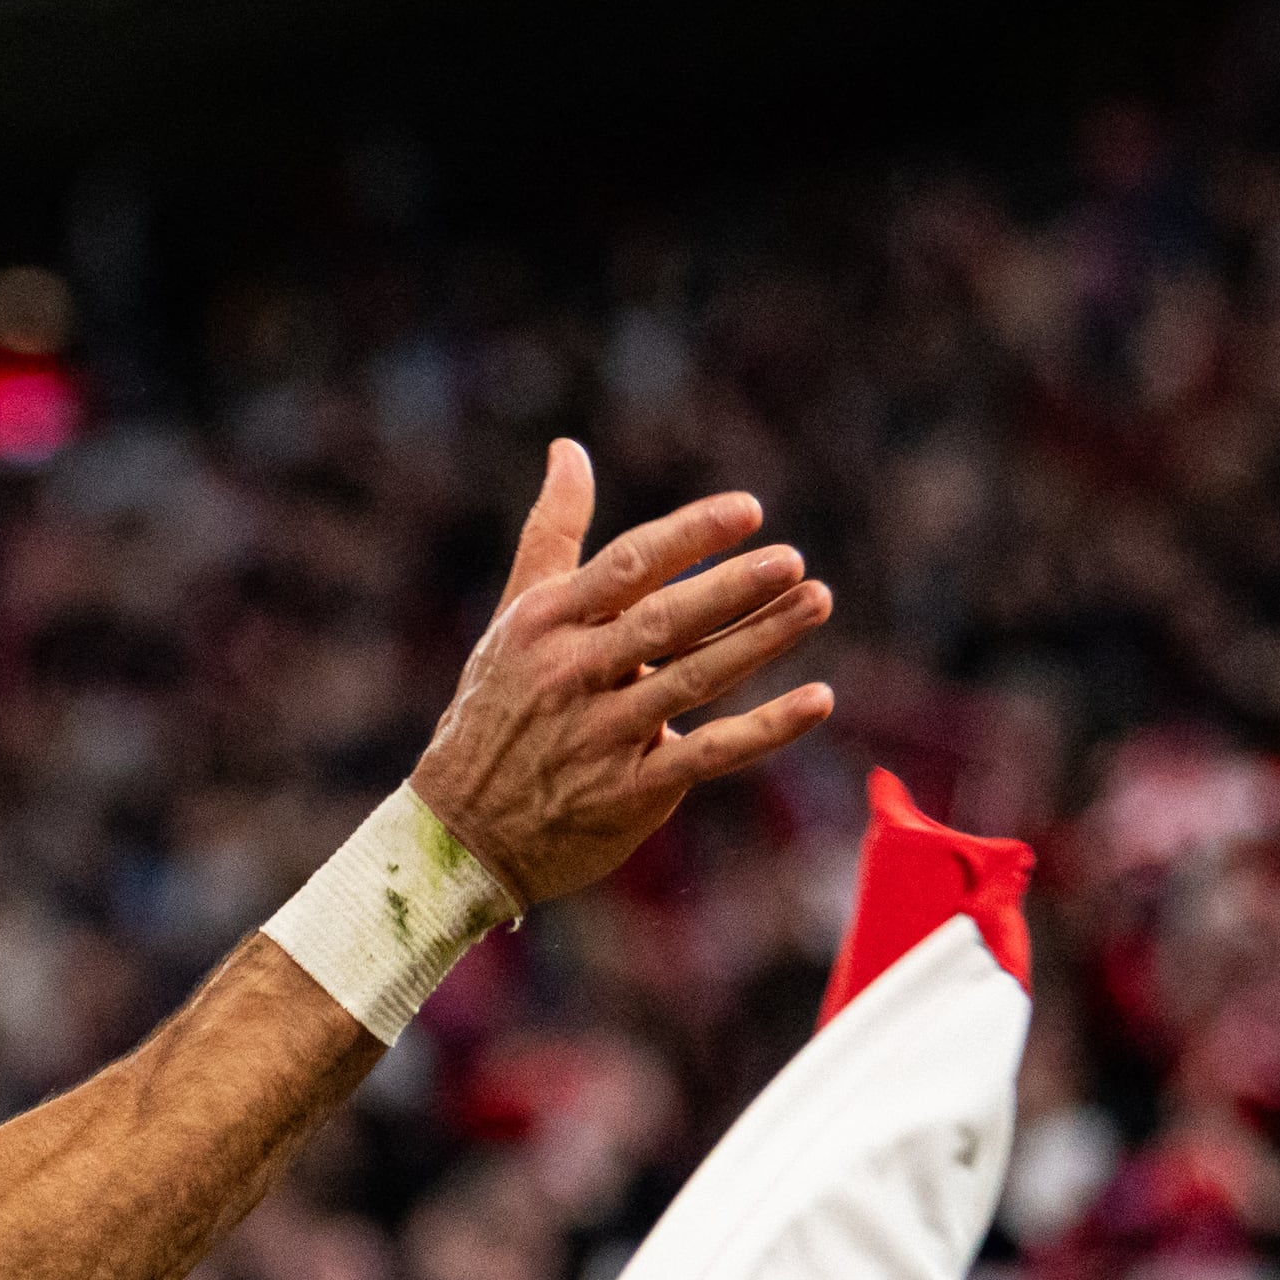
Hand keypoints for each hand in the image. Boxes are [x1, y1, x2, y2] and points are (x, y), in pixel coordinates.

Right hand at [408, 443, 838, 910]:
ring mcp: (601, 735)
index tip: (748, 510)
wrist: (462, 831)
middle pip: (663, 623)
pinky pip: (707, 753)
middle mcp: (572, 675)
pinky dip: (765, 729)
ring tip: (817, 602)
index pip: (626, 567)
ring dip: (759, 641)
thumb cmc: (498, 708)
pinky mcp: (630, 790)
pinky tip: (817, 700)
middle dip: (730, 590)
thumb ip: (552, 532)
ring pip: (692, 681)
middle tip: (792, 560)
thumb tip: (569, 448)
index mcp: (545, 623)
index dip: (689, 537)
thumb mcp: (514, 616)